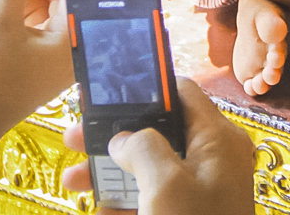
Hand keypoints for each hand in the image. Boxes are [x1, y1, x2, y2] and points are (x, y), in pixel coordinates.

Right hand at [60, 79, 254, 214]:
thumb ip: (143, 147)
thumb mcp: (165, 184)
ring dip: (110, 174)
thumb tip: (126, 136)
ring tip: (71, 181)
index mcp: (218, 139)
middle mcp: (212, 160)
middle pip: (158, 132)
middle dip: (114, 135)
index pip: (182, 93)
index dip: (143, 87)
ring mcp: (200, 192)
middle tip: (73, 137)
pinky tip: (99, 213)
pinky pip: (152, 203)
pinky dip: (124, 205)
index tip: (103, 91)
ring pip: (149, 171)